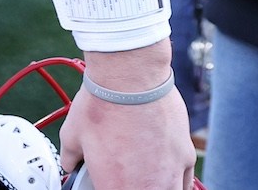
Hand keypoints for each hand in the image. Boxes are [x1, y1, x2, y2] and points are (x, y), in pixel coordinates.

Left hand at [58, 79, 193, 189]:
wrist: (131, 78)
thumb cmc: (103, 104)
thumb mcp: (72, 134)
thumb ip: (71, 157)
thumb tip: (70, 163)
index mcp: (116, 187)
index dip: (104, 187)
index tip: (102, 180)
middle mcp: (148, 187)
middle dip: (129, 185)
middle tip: (121, 175)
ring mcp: (171, 175)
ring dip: (153, 186)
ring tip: (142, 176)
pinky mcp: (186, 157)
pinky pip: (185, 182)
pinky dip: (174, 181)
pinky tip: (163, 173)